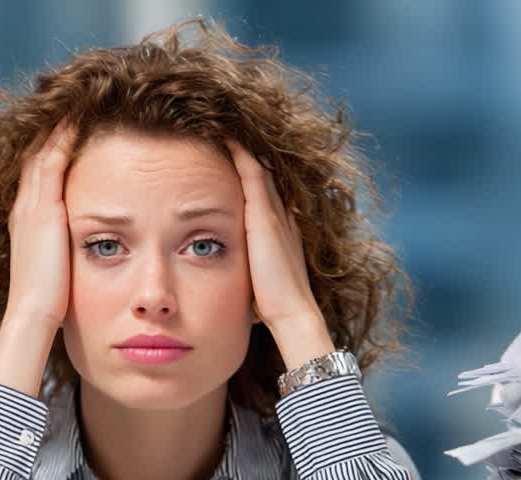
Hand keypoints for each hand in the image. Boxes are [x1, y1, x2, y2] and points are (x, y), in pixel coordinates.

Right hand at [0, 120, 77, 397]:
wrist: (34, 315)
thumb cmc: (50, 304)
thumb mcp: (57, 271)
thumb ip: (64, 256)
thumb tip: (78, 258)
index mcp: (27, 223)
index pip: (37, 174)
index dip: (51, 150)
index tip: (70, 130)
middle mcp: (24, 208)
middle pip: (35, 155)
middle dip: (53, 131)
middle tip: (72, 104)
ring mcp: (31, 206)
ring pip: (42, 151)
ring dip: (59, 126)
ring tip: (78, 103)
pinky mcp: (43, 208)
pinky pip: (51, 158)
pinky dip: (63, 136)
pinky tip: (79, 118)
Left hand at [226, 140, 334, 366]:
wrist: (292, 314)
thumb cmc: (273, 306)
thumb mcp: (259, 282)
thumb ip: (251, 274)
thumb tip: (239, 287)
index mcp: (281, 232)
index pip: (267, 194)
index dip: (256, 174)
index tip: (240, 158)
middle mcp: (282, 217)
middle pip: (267, 175)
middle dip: (252, 154)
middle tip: (235, 129)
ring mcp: (275, 214)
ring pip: (261, 168)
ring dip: (246, 148)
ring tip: (229, 125)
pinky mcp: (264, 216)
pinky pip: (253, 173)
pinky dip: (242, 154)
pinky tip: (228, 137)